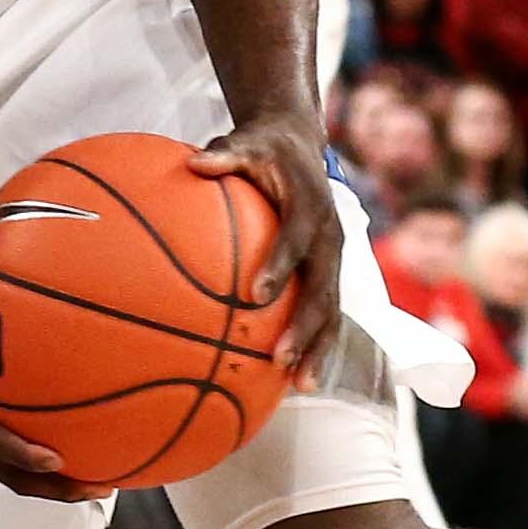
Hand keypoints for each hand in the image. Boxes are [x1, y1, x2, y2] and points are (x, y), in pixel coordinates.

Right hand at [0, 301, 108, 502]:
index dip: (21, 454)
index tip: (55, 458)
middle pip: (13, 476)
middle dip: (56, 487)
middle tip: (100, 485)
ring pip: (18, 474)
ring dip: (59, 483)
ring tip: (105, 478)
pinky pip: (17, 456)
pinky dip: (49, 461)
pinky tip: (83, 444)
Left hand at [190, 117, 345, 383]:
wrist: (299, 143)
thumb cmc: (263, 148)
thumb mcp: (245, 143)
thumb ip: (223, 155)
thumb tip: (195, 163)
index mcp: (310, 206)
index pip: (296, 239)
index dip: (279, 265)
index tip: (255, 295)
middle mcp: (329, 236)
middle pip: (322, 289)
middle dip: (305, 328)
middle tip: (279, 359)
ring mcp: (332, 259)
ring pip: (332, 310)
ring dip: (318, 348)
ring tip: (301, 386)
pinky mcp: (328, 272)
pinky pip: (325, 312)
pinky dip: (314, 344)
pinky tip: (293, 379)